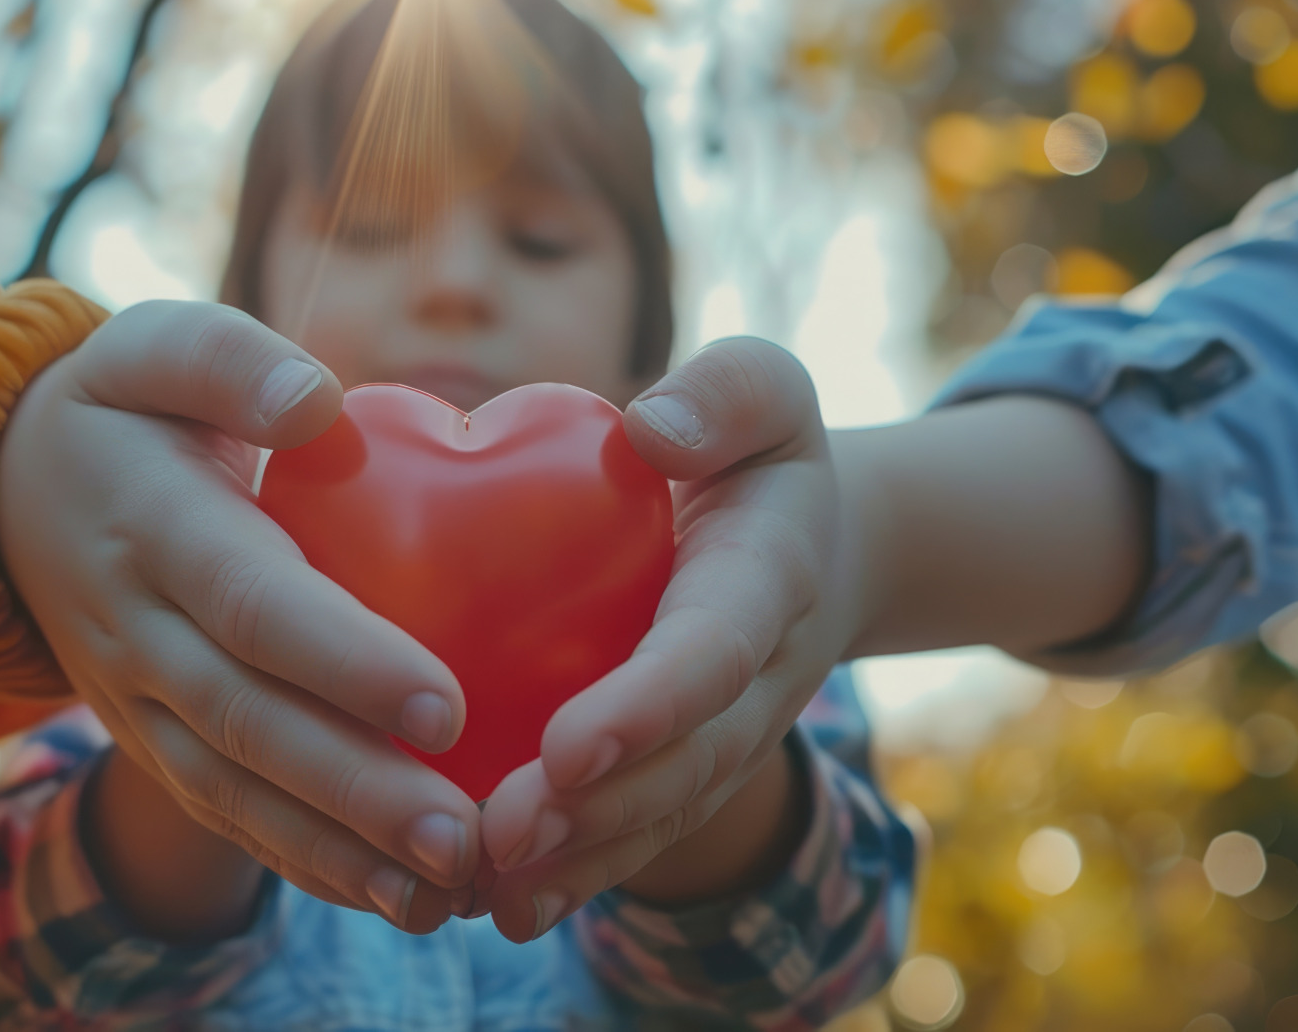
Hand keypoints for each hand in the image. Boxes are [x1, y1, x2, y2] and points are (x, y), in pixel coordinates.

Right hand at [0, 301, 482, 932]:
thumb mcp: (156, 345)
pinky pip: (222, 815)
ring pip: (234, 791)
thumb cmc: (123, 407)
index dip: (343, 660)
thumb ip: (232, 363)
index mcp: (152, 524)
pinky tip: (391, 897)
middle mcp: (134, 628)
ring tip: (443, 891)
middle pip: (249, 723)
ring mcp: (132, 700)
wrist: (4, 490)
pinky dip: (304, 864)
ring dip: (338, 851)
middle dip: (357, 789)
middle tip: (462, 836)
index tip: (444, 705)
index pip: (251, 604)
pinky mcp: (148, 742)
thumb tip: (317, 402)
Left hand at [477, 337, 856, 940]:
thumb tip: (651, 429)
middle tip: (503, 835)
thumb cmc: (757, 452)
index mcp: (768, 581)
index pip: (712, 652)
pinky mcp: (684, 768)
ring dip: (580, 859)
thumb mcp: (767, 390)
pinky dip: (575, 874)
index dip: (649, 706)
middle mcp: (756, 680)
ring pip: (660, 814)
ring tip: (488, 889)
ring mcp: (724, 737)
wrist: (809, 541)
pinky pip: (638, 831)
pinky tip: (495, 906)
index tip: (572, 746)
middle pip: (685, 761)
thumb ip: (728, 394)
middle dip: (599, 808)